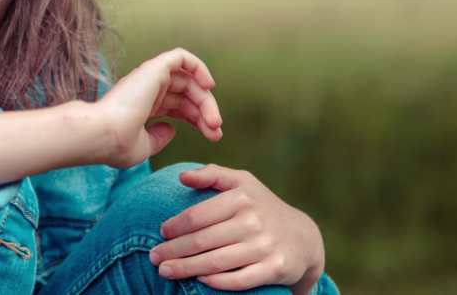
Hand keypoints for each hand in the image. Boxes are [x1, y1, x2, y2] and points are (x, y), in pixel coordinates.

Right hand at [97, 48, 221, 168]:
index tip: (212, 137)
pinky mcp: (154, 68)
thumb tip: (171, 129)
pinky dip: (198, 67)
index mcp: (143, 106)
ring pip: (189, 80)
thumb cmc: (117, 145)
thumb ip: (158, 138)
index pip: (178, 106)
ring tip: (214, 122)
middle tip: (216, 132)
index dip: (198, 120)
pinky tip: (209, 86)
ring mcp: (149, 77)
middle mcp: (146, 89)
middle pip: (187, 95)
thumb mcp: (143, 147)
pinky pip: (181, 58)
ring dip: (206, 100)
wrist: (103, 135)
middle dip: (206, 113)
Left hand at [149, 165, 324, 293]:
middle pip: (202, 240)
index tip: (161, 233)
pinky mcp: (274, 269)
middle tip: (154, 257)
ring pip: (216, 261)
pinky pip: (239, 279)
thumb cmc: (262, 207)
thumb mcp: (243, 183)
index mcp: (242, 198)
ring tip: (165, 271)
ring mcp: (264, 246)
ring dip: (186, 268)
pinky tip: (199, 280)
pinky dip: (216, 281)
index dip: (175, 226)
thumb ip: (212, 175)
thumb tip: (182, 177)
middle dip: (173, 251)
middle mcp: (253, 221)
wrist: (303, 238)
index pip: (198, 215)